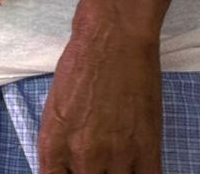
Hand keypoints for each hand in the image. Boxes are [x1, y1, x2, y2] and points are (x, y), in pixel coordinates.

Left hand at [38, 31, 160, 171]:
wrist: (113, 39)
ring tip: (115, 163)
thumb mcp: (56, 108)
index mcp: (52, 144)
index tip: (74, 172)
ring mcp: (116, 157)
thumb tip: (70, 166)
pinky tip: (136, 168)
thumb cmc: (80, 65)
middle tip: (98, 164)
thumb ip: (61, 144)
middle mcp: (81, 156)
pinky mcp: (147, 151)